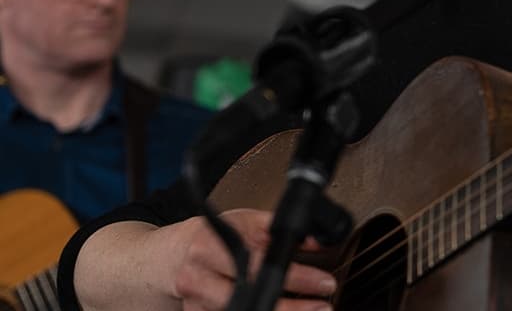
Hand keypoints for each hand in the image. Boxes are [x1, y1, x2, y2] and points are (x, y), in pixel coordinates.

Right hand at [162, 209, 335, 310]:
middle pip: (252, 297)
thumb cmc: (213, 237)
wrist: (173, 256)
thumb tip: (316, 239)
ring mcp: (196, 302)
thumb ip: (278, 230)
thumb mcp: (245, 222)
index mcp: (211, 246)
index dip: (297, 277)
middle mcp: (200, 276)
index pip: (262, 265)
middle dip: (292, 307)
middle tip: (321, 307)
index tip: (324, 283)